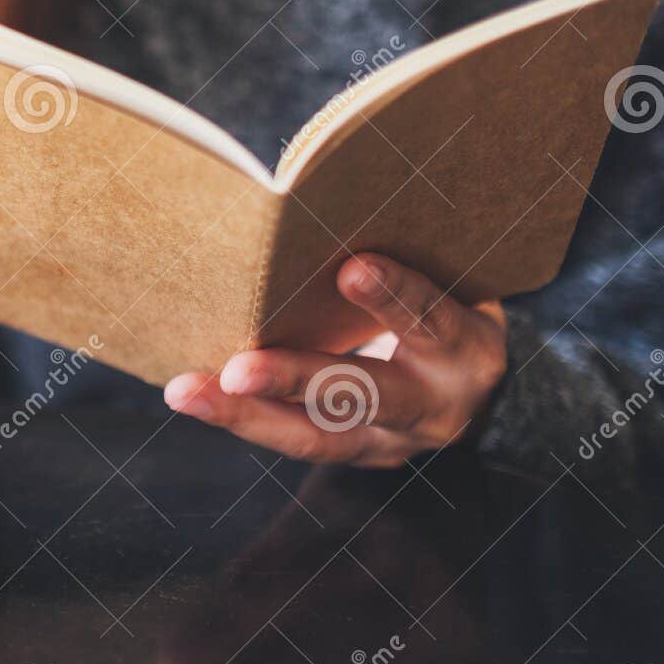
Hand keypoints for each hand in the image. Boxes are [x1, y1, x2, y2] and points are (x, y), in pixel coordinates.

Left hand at [163, 253, 506, 467]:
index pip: (431, 319)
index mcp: (465, 349)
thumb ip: (400, 259)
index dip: (395, 295)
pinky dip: (241, 416)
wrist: (477, 397)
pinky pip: (293, 439)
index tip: (352, 269)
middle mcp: (433, 405)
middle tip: (236, 372)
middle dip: (294, 379)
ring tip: (185, 392)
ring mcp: (391, 442)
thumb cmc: (446, 310)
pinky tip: (193, 394)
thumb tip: (311, 208)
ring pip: (315, 437)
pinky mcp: (354, 455)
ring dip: (243, 414)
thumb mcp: (448, 283)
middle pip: (361, 395)